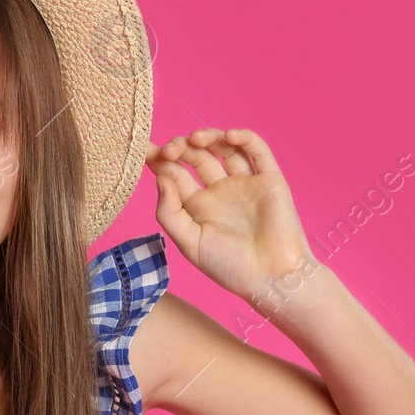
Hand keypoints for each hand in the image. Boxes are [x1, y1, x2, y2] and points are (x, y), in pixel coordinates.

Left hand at [145, 127, 317, 302]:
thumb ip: (169, 212)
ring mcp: (244, 183)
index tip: (143, 149)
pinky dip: (244, 137)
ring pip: (224, 148)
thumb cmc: (229, 267)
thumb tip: (160, 177)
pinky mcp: (269, 179)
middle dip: (180, 147)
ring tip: (196, 139)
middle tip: (170, 149)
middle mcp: (219, 191)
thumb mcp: (189, 243)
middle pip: (196, 156)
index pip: (174, 173)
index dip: (158, 159)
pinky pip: (257, 151)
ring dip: (209, 136)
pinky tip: (229, 136)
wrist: (271, 278)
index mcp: (197, 206)